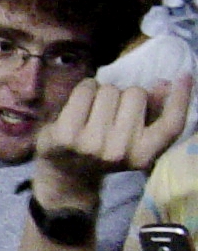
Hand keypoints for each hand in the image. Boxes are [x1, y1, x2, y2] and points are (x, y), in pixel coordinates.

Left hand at [33, 75, 191, 208]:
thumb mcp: (135, 136)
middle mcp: (119, 152)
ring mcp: (91, 144)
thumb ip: (154, 111)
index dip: (181, 98)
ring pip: (110, 89)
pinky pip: (85, 90)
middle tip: (112, 111)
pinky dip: (84, 89)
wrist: (66, 173)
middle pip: (136, 94)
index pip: (171, 125)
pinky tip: (79, 104)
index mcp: (143, 155)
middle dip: (126, 95)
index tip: (184, 77)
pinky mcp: (66, 133)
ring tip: (94, 111)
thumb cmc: (104, 147)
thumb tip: (164, 84)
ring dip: (103, 92)